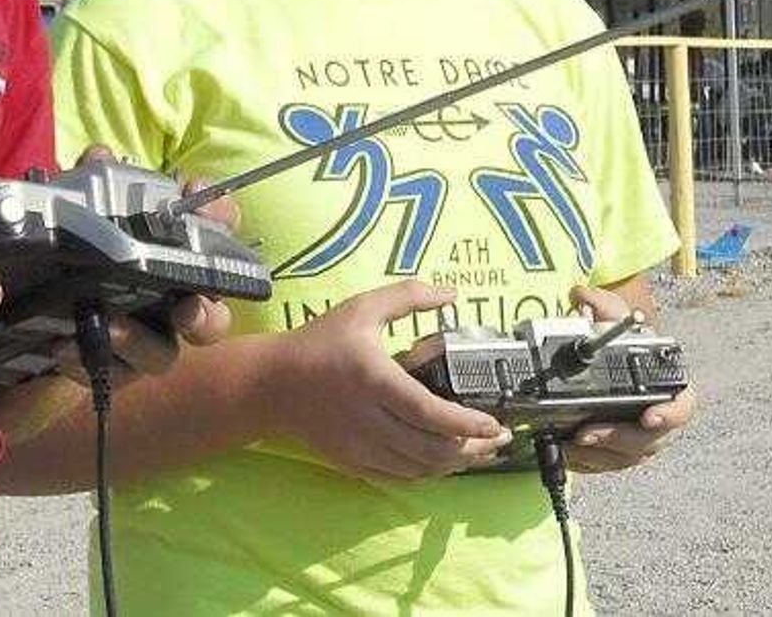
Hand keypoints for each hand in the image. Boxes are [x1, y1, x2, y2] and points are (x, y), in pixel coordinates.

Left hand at [41, 154, 239, 388]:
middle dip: (206, 317)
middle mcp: (175, 303)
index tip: (194, 200)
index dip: (219, 218)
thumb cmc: (81, 240)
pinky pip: (108, 374)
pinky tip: (63, 348)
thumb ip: (94, 179)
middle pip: (212, 320)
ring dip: (139, 341)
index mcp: (181, 256)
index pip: (220, 234)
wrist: (35, 289)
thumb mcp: (84, 204)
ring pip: (161, 355)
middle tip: (186, 309)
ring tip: (109, 328)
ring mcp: (146, 341)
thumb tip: (99, 157)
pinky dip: (87, 362)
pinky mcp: (110, 367)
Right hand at [274, 280, 507, 479]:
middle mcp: (369, 419)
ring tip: (480, 453)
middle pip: (432, 449)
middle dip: (474, 450)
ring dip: (454, 465)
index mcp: (374, 380)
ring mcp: (360, 446)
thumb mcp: (362, 308)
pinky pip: (400, 478)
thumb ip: (407, 297)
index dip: (468, 425)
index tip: (495, 425)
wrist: (272, 384)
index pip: (430, 413)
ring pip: (419, 469)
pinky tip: (443, 462)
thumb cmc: (319, 342)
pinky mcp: (353, 462)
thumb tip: (452, 293)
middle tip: (499, 441)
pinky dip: (427, 474)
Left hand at [561, 282, 696, 471]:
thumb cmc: (619, 343)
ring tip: (568, 442)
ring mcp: (639, 438)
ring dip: (596, 453)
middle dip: (617, 439)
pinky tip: (564, 450)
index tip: (650, 417)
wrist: (608, 362)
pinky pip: (606, 464)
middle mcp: (660, 417)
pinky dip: (585, 461)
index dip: (670, 415)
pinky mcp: (618, 452)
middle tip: (586, 433)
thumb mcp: (612, 318)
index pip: (683, 407)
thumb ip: (600, 304)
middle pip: (649, 441)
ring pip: (625, 457)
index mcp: (670, 386)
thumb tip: (581, 296)